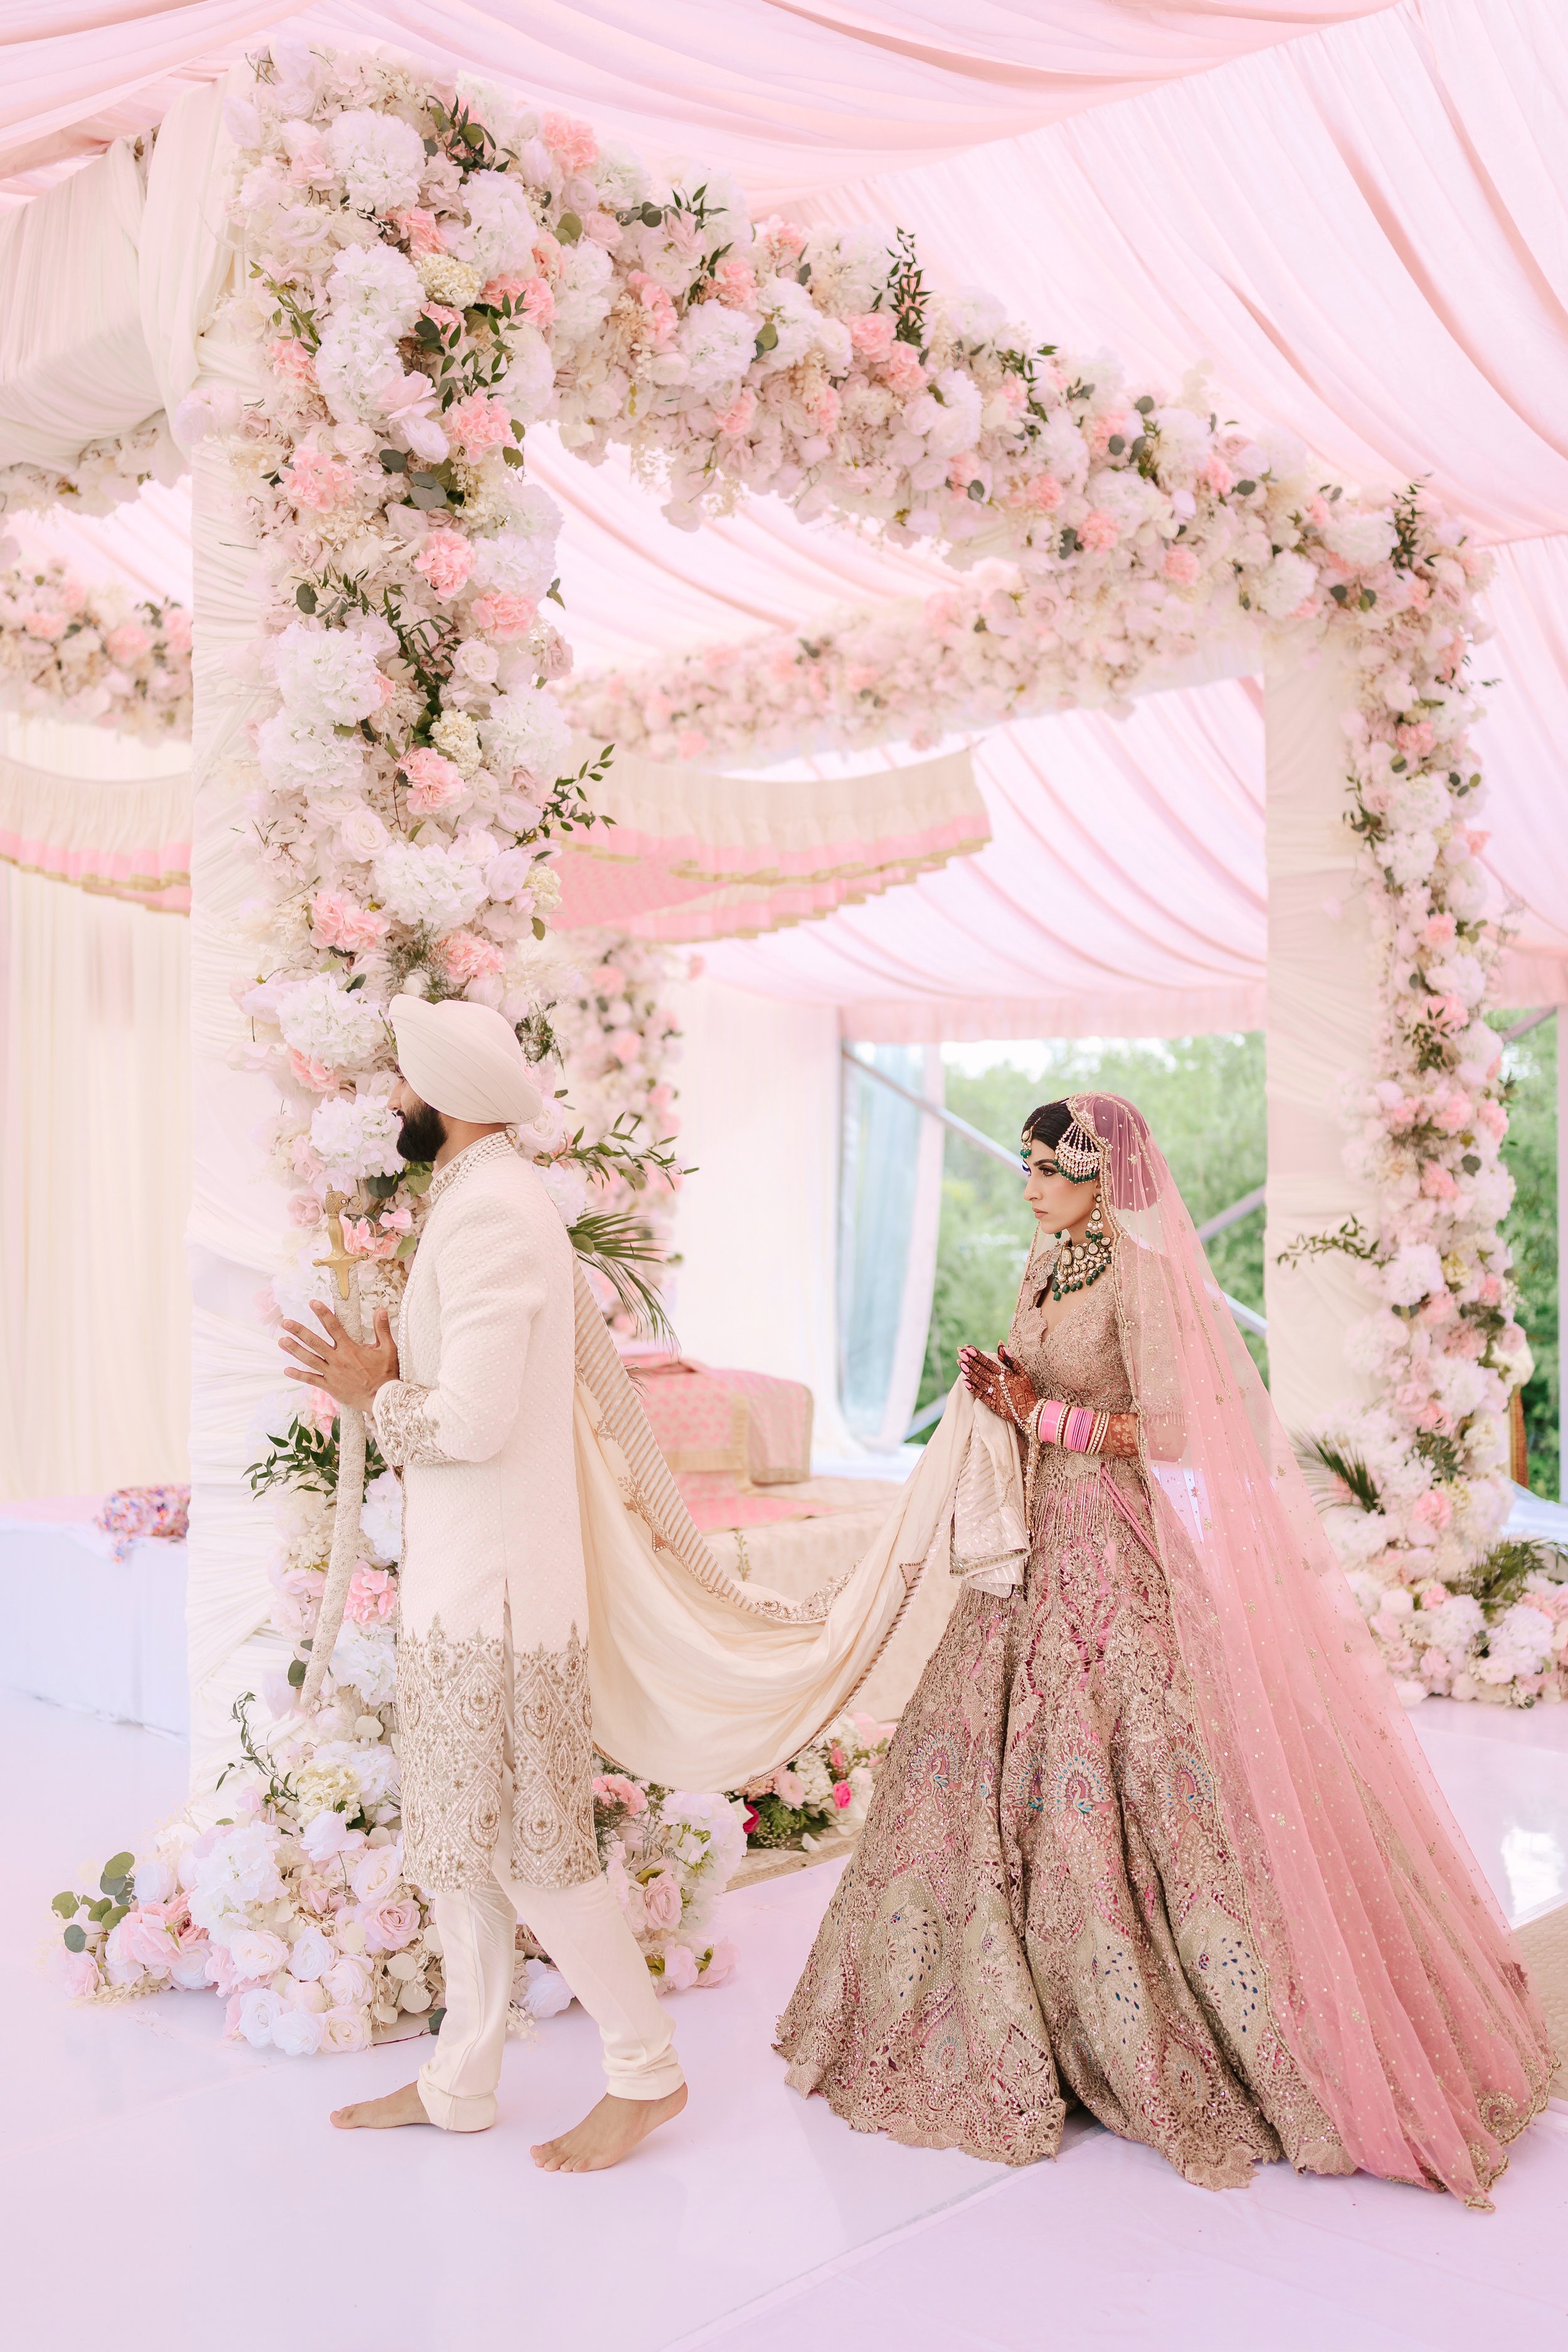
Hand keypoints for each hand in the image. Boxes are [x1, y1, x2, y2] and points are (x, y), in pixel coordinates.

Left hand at [281, 1303, 398, 1415]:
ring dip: (294, 1349)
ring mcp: (332, 1373)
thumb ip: (382, 1329)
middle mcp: (338, 1359)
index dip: (323, 1313)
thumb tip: (381, 1310)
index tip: (313, 1303)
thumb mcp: (388, 1349)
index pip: (333, 1326)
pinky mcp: (330, 1386)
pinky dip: (299, 1375)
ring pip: (309, 1359)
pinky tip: (287, 1370)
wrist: (382, 1398)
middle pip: (314, 1342)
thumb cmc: (386, 1374)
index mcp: (350, 1349)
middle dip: (299, 1331)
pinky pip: (311, 1379)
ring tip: (282, 1340)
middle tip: (286, 1322)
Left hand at [958, 1344, 1034, 1426]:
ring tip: (960, 1364)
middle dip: (970, 1361)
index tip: (968, 1347)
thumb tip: (1000, 1344)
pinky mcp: (993, 1405)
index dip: (978, 1355)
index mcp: (1005, 1374)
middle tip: (960, 1353)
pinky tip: (964, 1382)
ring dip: (969, 1372)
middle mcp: (999, 1383)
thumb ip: (1010, 1359)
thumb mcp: (1022, 1373)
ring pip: (979, 1381)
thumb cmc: (1026, 1391)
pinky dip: (973, 1389)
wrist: (1031, 1412)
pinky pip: (981, 1395)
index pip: (989, 1362)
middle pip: (982, 1370)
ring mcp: (995, 1394)